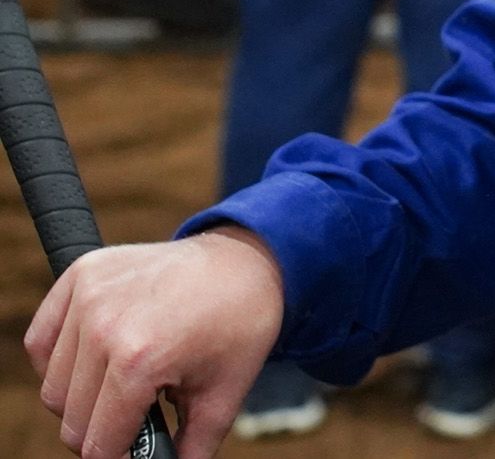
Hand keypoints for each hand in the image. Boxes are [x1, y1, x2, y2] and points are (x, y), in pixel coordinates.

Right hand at [26, 227, 283, 458]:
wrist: (247, 260)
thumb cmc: (240, 326)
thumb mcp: (224, 396)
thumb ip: (190, 450)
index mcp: (140, 361)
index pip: (98, 443)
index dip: (118, 454)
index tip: (136, 447)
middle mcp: (104, 327)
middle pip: (71, 419)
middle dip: (102, 428)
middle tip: (136, 412)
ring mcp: (88, 296)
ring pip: (53, 387)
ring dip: (81, 395)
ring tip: (123, 381)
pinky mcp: (81, 275)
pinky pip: (40, 342)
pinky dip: (57, 360)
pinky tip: (94, 358)